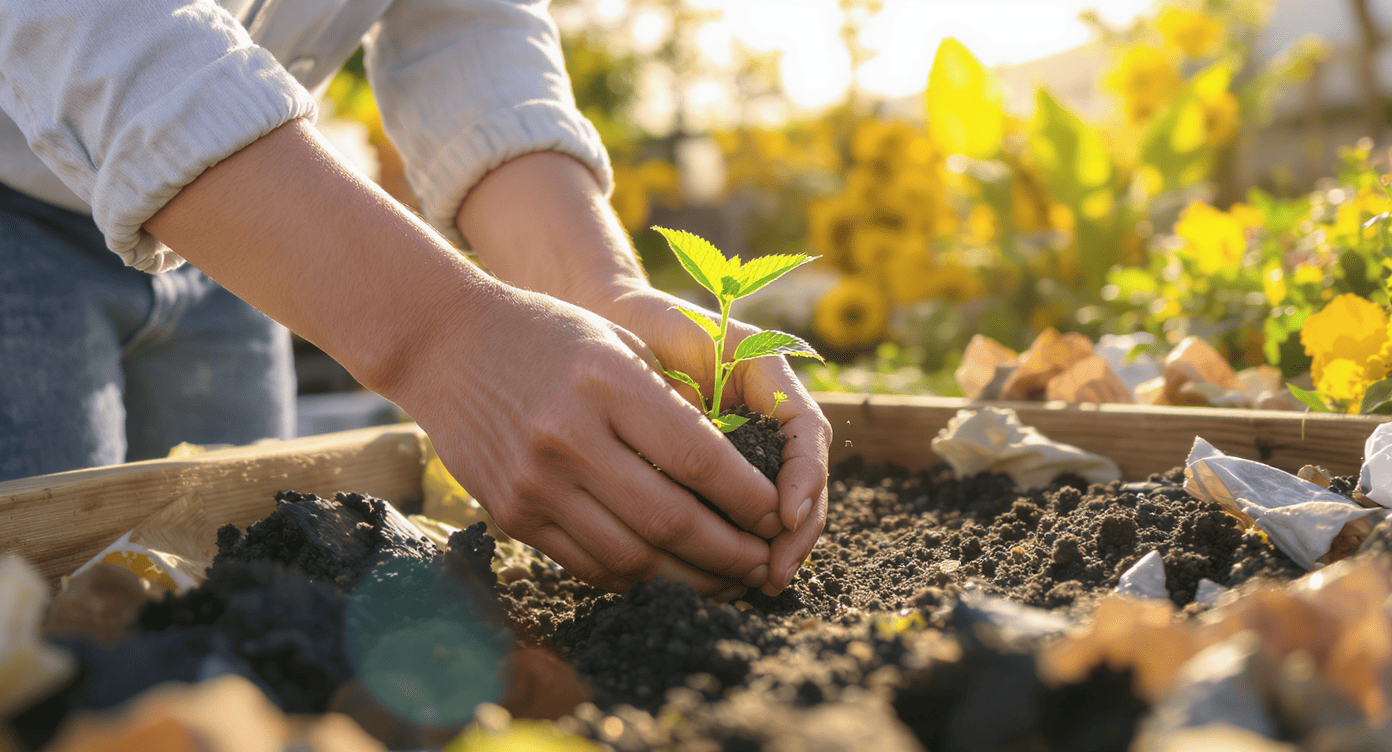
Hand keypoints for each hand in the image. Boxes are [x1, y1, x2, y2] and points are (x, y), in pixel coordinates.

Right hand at [394, 283, 781, 597]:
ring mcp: (535, 483)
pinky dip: (636, 578)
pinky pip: (588, 564)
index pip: (699, 461)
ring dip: (690, 580)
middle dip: (731, 554)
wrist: (446, 345)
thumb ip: (672, 408)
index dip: (748, 500)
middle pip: (672, 521)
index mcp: (607, 383)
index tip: (776, 516)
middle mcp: (569, 438)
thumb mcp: (619, 345)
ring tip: (727, 582)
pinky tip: (668, 575)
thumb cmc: (550, 335)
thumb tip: (737, 483)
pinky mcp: (512, 514)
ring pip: (632, 559)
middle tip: (764, 564)